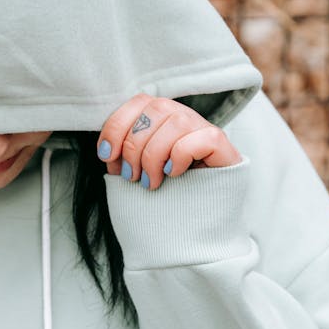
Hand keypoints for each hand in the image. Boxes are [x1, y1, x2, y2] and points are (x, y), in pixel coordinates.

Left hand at [96, 94, 240, 190]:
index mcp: (161, 119)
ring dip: (154, 155)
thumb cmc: (161, 195)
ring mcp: (205, 130)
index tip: (106, 156)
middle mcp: (184, 118)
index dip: (116, 126)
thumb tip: (108, 151)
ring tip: (151, 181)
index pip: (138, 102)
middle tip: (131, 176)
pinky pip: (199, 138)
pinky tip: (174, 174)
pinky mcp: (223, 147)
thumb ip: (121, 158)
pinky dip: (179, 157)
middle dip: (133, 145)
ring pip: (177, 121)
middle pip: (156, 109)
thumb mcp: (135, 174)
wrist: (194, 226)